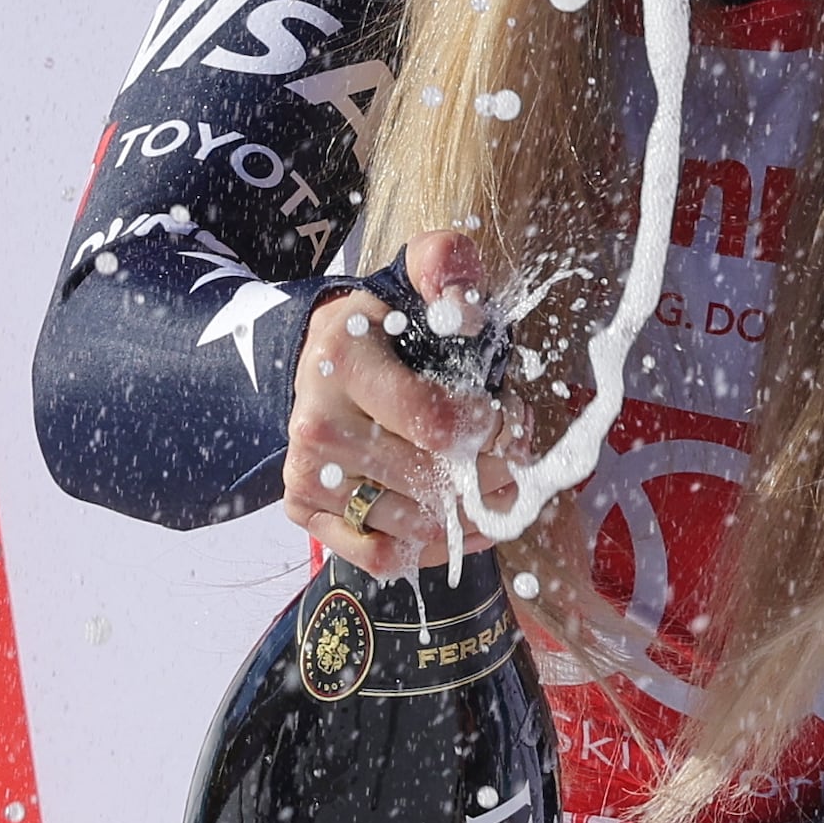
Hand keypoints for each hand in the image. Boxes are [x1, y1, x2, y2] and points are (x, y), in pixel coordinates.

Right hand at [279, 229, 520, 576]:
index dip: (495, 428)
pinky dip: (434, 551)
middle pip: (433, 479)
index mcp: (345, 363)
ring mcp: (308, 474)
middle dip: (494, 472)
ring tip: (497, 487)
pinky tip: (464, 525)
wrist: (319, 359)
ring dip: (474, 515)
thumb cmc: (388, 323)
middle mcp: (317, 425)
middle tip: (517, 458)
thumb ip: (446, 267)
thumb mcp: (418, 274)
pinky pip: (382, 555)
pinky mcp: (306, 511)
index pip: (439, 422)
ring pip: (415, 524)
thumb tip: (462, 312)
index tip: (513, 415)